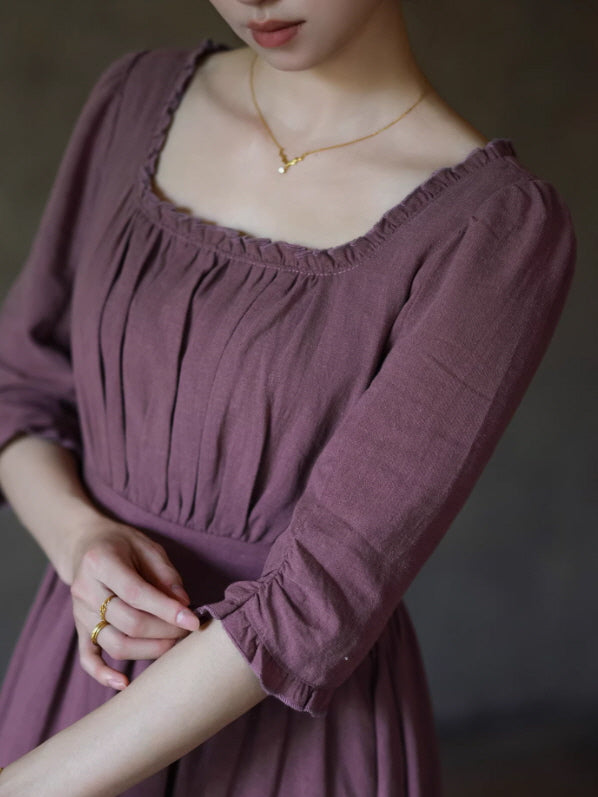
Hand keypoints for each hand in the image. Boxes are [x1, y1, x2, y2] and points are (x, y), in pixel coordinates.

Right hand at [69, 518, 199, 689]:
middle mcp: (85, 590)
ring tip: (173, 644)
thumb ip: (166, 575)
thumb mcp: (147, 547)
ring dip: (148, 650)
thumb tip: (184, 604)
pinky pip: (88, 658)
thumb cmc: (123, 545)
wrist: (86, 545)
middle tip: (188, 631)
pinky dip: (103, 674)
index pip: (136, 594)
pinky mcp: (79, 629)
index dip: (167, 610)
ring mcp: (79, 613)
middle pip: (127, 623)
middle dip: (164, 631)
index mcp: (101, 562)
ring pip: (114, 644)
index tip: (193, 621)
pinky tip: (125, 684)